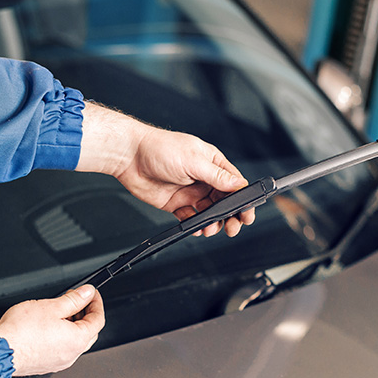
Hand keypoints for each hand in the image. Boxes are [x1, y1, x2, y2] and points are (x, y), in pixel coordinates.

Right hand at [0, 285, 104, 376]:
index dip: (96, 303)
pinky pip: (63, 348)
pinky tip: (50, 326)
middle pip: (89, 331)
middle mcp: (72, 354)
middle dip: (86, 313)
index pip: (98, 319)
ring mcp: (60, 361)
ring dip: (73, 324)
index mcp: (78, 339)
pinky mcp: (48, 364)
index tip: (91, 294)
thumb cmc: (21, 331)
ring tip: (60, 311)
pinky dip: (62, 336)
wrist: (0, 351)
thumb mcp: (52, 306)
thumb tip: (87, 293)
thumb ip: (74, 299)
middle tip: (77, 300)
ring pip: (76, 340)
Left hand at [76, 101, 254, 236]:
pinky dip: (195, 225)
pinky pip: (191, 218)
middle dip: (231, 215)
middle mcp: (203, 178)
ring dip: (213, 223)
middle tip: (233, 227)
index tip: (247, 213)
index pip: (234, 184)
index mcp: (212, 163)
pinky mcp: (176, 203)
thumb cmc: (159, 148)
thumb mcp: (194, 161)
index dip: (243, 200)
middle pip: (224, 201)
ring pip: (209, 212)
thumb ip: (217, 176)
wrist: (129, 157)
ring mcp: (190, 191)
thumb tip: (238, 184)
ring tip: (211, 229)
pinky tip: (196, 228)